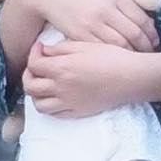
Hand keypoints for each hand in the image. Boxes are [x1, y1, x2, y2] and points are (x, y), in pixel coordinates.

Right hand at [17, 0, 158, 51]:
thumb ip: (122, 0)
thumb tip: (142, 17)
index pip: (142, 19)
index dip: (152, 33)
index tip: (155, 40)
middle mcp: (107, 9)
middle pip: (134, 34)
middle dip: (145, 46)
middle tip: (149, 53)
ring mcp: (93, 23)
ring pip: (120, 44)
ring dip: (131, 53)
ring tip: (136, 58)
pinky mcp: (79, 35)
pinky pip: (102, 49)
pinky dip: (112, 55)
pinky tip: (116, 58)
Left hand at [23, 40, 145, 118]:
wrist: (131, 78)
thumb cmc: (111, 57)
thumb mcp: (85, 45)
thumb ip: (61, 48)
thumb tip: (44, 51)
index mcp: (61, 69)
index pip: (34, 64)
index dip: (33, 53)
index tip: (40, 47)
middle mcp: (61, 88)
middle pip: (31, 86)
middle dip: (29, 74)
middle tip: (36, 66)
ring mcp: (68, 103)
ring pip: (39, 105)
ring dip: (35, 94)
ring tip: (42, 83)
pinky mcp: (78, 112)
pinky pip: (55, 114)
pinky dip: (49, 106)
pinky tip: (55, 96)